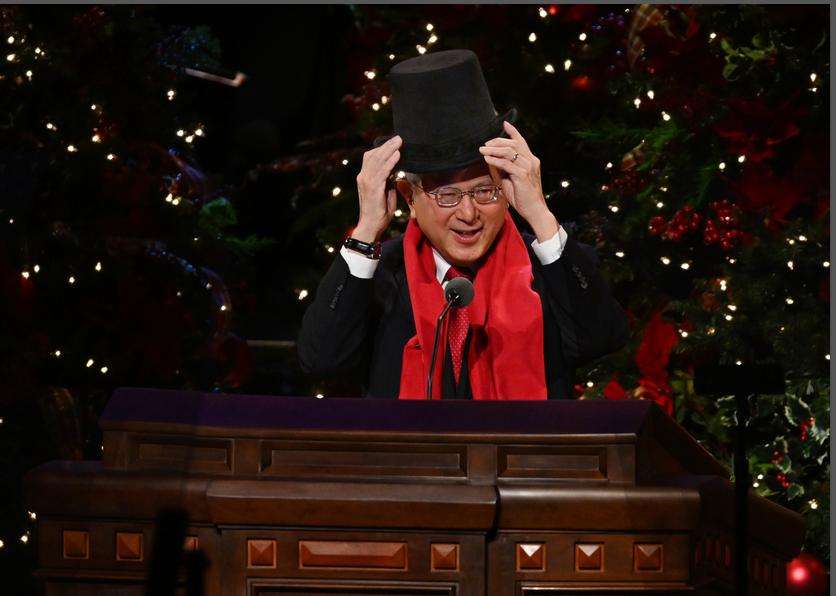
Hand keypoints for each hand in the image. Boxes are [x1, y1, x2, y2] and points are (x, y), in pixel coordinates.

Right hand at [354, 135, 401, 242]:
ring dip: (389, 150)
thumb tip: (396, 172)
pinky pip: (382, 171)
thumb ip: (388, 182)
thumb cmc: (378, 212)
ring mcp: (367, 182)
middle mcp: (363, 177)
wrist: (370, 226)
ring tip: (399, 141)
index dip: (382, 148)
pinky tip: (397, 155)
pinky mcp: (373, 188)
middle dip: (387, 145)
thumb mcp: (385, 193)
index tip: (393, 142)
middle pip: (374, 155)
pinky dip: (390, 162)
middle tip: (398, 137)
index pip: (371, 157)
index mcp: (365, 177)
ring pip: (378, 161)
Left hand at [479, 121, 558, 241]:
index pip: (521, 142)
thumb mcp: (510, 179)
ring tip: (482, 150)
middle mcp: (531, 161)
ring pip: (509, 151)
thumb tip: (491, 159)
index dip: (513, 131)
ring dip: (493, 149)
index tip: (504, 123)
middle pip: (513, 144)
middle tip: (485, 144)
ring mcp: (528, 167)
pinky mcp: (522, 175)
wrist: (534, 210)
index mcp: (530, 160)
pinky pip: (506, 164)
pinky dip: (495, 160)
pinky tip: (487, 159)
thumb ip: (503, 168)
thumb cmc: (522, 196)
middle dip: (497, 141)